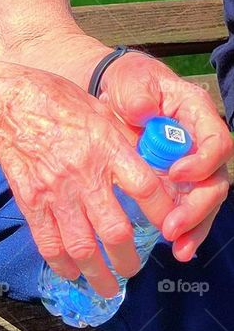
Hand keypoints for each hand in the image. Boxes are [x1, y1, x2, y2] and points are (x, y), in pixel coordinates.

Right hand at [0, 67, 176, 297]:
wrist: (10, 109)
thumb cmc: (62, 107)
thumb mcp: (103, 114)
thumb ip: (128, 144)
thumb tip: (156, 169)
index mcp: (108, 148)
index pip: (146, 187)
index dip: (163, 213)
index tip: (170, 229)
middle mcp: (84, 174)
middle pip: (115, 230)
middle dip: (127, 260)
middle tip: (133, 270)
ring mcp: (56, 193)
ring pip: (82, 247)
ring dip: (98, 274)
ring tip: (108, 287)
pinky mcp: (32, 203)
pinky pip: (49, 244)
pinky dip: (63, 266)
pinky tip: (73, 275)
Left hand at [98, 52, 232, 261]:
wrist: (114, 95)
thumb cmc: (127, 83)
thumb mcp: (132, 81)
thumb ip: (138, 95)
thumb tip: (143, 112)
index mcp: (197, 116)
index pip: (217, 143)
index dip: (202, 163)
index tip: (175, 175)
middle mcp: (201, 145)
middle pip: (215, 181)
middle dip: (197, 208)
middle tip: (172, 228)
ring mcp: (191, 167)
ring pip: (206, 202)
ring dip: (195, 228)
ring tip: (179, 249)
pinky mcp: (176, 185)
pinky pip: (188, 210)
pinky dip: (186, 231)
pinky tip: (177, 249)